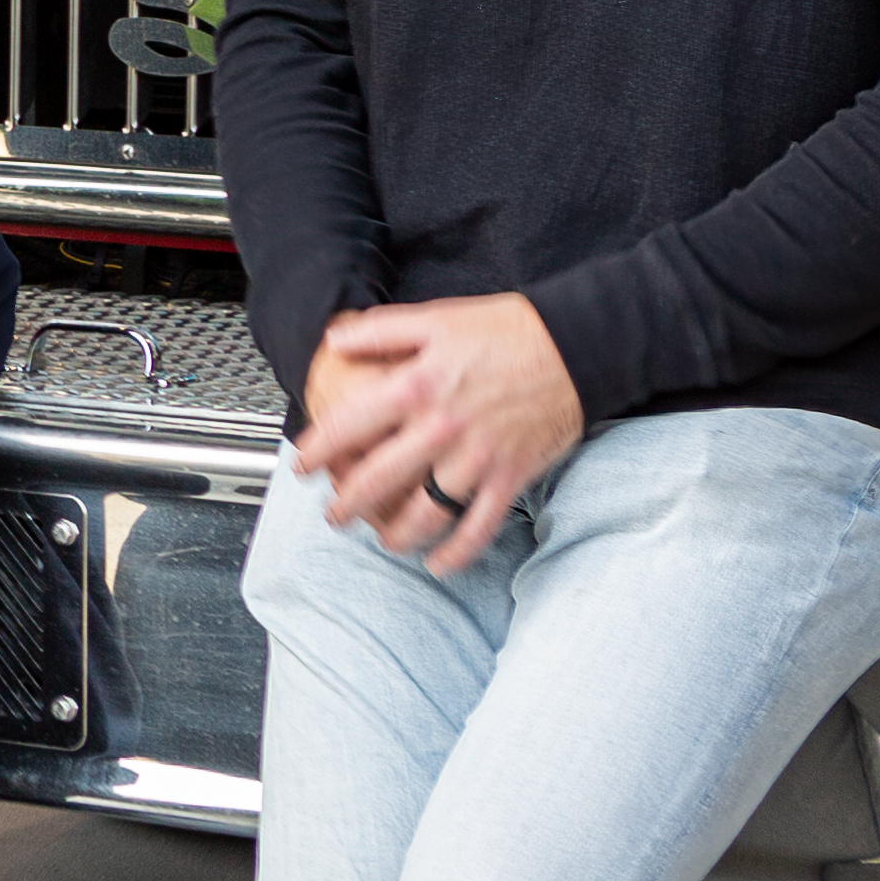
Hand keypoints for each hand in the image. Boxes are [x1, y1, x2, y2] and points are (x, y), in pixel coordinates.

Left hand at [296, 292, 583, 571]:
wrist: (577, 346)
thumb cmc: (509, 329)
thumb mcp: (437, 317)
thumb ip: (380, 331)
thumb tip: (334, 340)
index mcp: (417, 385)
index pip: (349, 426)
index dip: (317, 450)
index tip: (302, 465)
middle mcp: (440, 428)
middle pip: (377, 480)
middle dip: (346, 504)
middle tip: (332, 515)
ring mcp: (476, 459)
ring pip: (423, 514)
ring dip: (395, 535)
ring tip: (381, 540)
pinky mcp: (510, 477)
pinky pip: (477, 528)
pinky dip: (456, 553)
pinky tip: (437, 563)